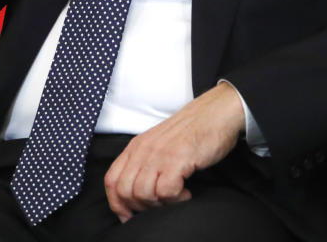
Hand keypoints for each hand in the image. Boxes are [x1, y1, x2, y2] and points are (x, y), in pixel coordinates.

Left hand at [103, 82, 245, 222]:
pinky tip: (186, 191)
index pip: (111, 180)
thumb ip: (144, 163)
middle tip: (160, 203)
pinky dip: (176, 199)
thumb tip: (135, 194)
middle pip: (125, 191)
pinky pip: (166, 192)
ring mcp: (159, 154)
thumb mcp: (158, 144)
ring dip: (160, 203)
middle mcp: (143, 150)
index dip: (117, 203)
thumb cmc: (190, 131)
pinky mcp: (177, 160)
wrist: (215, 112)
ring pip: (143, 194)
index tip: (129, 215)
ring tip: (175, 195)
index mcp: (135, 147)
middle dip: (140, 207)